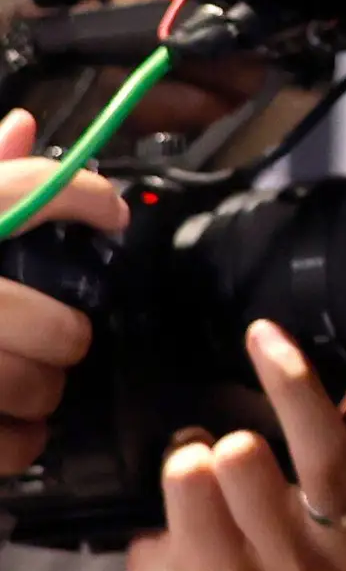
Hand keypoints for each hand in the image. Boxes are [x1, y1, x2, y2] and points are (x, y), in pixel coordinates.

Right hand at [0, 107, 126, 475]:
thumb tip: (21, 129)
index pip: (25, 190)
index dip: (84, 199)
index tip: (110, 215)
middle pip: (52, 325)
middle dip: (65, 336)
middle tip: (57, 335)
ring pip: (31, 387)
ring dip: (43, 391)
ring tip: (27, 381)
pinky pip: (3, 441)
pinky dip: (19, 439)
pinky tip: (13, 426)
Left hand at [107, 322, 345, 570]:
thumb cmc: (268, 556)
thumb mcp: (332, 512)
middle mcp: (345, 556)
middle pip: (330, 461)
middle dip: (296, 388)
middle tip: (266, 337)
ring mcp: (281, 570)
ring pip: (246, 463)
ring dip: (220, 441)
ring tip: (214, 449)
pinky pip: (189, 482)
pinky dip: (180, 461)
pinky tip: (185, 472)